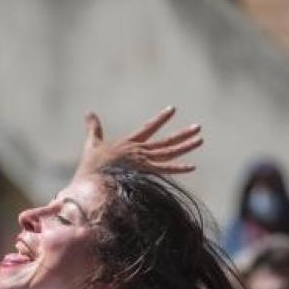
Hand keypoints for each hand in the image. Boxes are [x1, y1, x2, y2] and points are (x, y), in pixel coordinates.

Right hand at [73, 106, 202, 180]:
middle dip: (183, 134)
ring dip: (185, 146)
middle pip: (166, 141)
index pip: (149, 128)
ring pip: (169, 152)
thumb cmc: (90, 165)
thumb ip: (93, 128)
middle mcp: (140, 151)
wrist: (91, 178)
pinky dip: (179, 168)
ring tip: (200, 139)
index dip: (161, 119)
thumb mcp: (92, 144)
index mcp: (129, 144)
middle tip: (198, 128)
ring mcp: (143, 161)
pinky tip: (192, 166)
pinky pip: (165, 170)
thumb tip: (88, 112)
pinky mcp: (144, 172)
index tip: (172, 110)